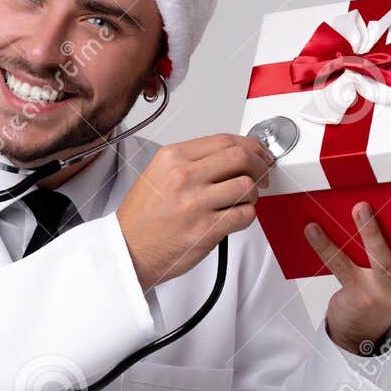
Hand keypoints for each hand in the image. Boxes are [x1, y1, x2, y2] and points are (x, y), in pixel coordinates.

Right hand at [117, 134, 272, 288]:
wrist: (128, 250)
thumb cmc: (142, 217)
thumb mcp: (158, 173)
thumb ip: (193, 161)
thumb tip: (232, 155)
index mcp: (172, 157)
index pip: (224, 140)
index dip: (250, 146)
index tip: (259, 153)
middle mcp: (184, 176)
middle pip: (241, 157)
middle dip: (259, 165)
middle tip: (262, 174)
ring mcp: (195, 203)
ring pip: (247, 186)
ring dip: (252, 194)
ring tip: (243, 200)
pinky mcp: (206, 229)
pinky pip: (244, 215)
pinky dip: (247, 215)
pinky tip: (235, 216)